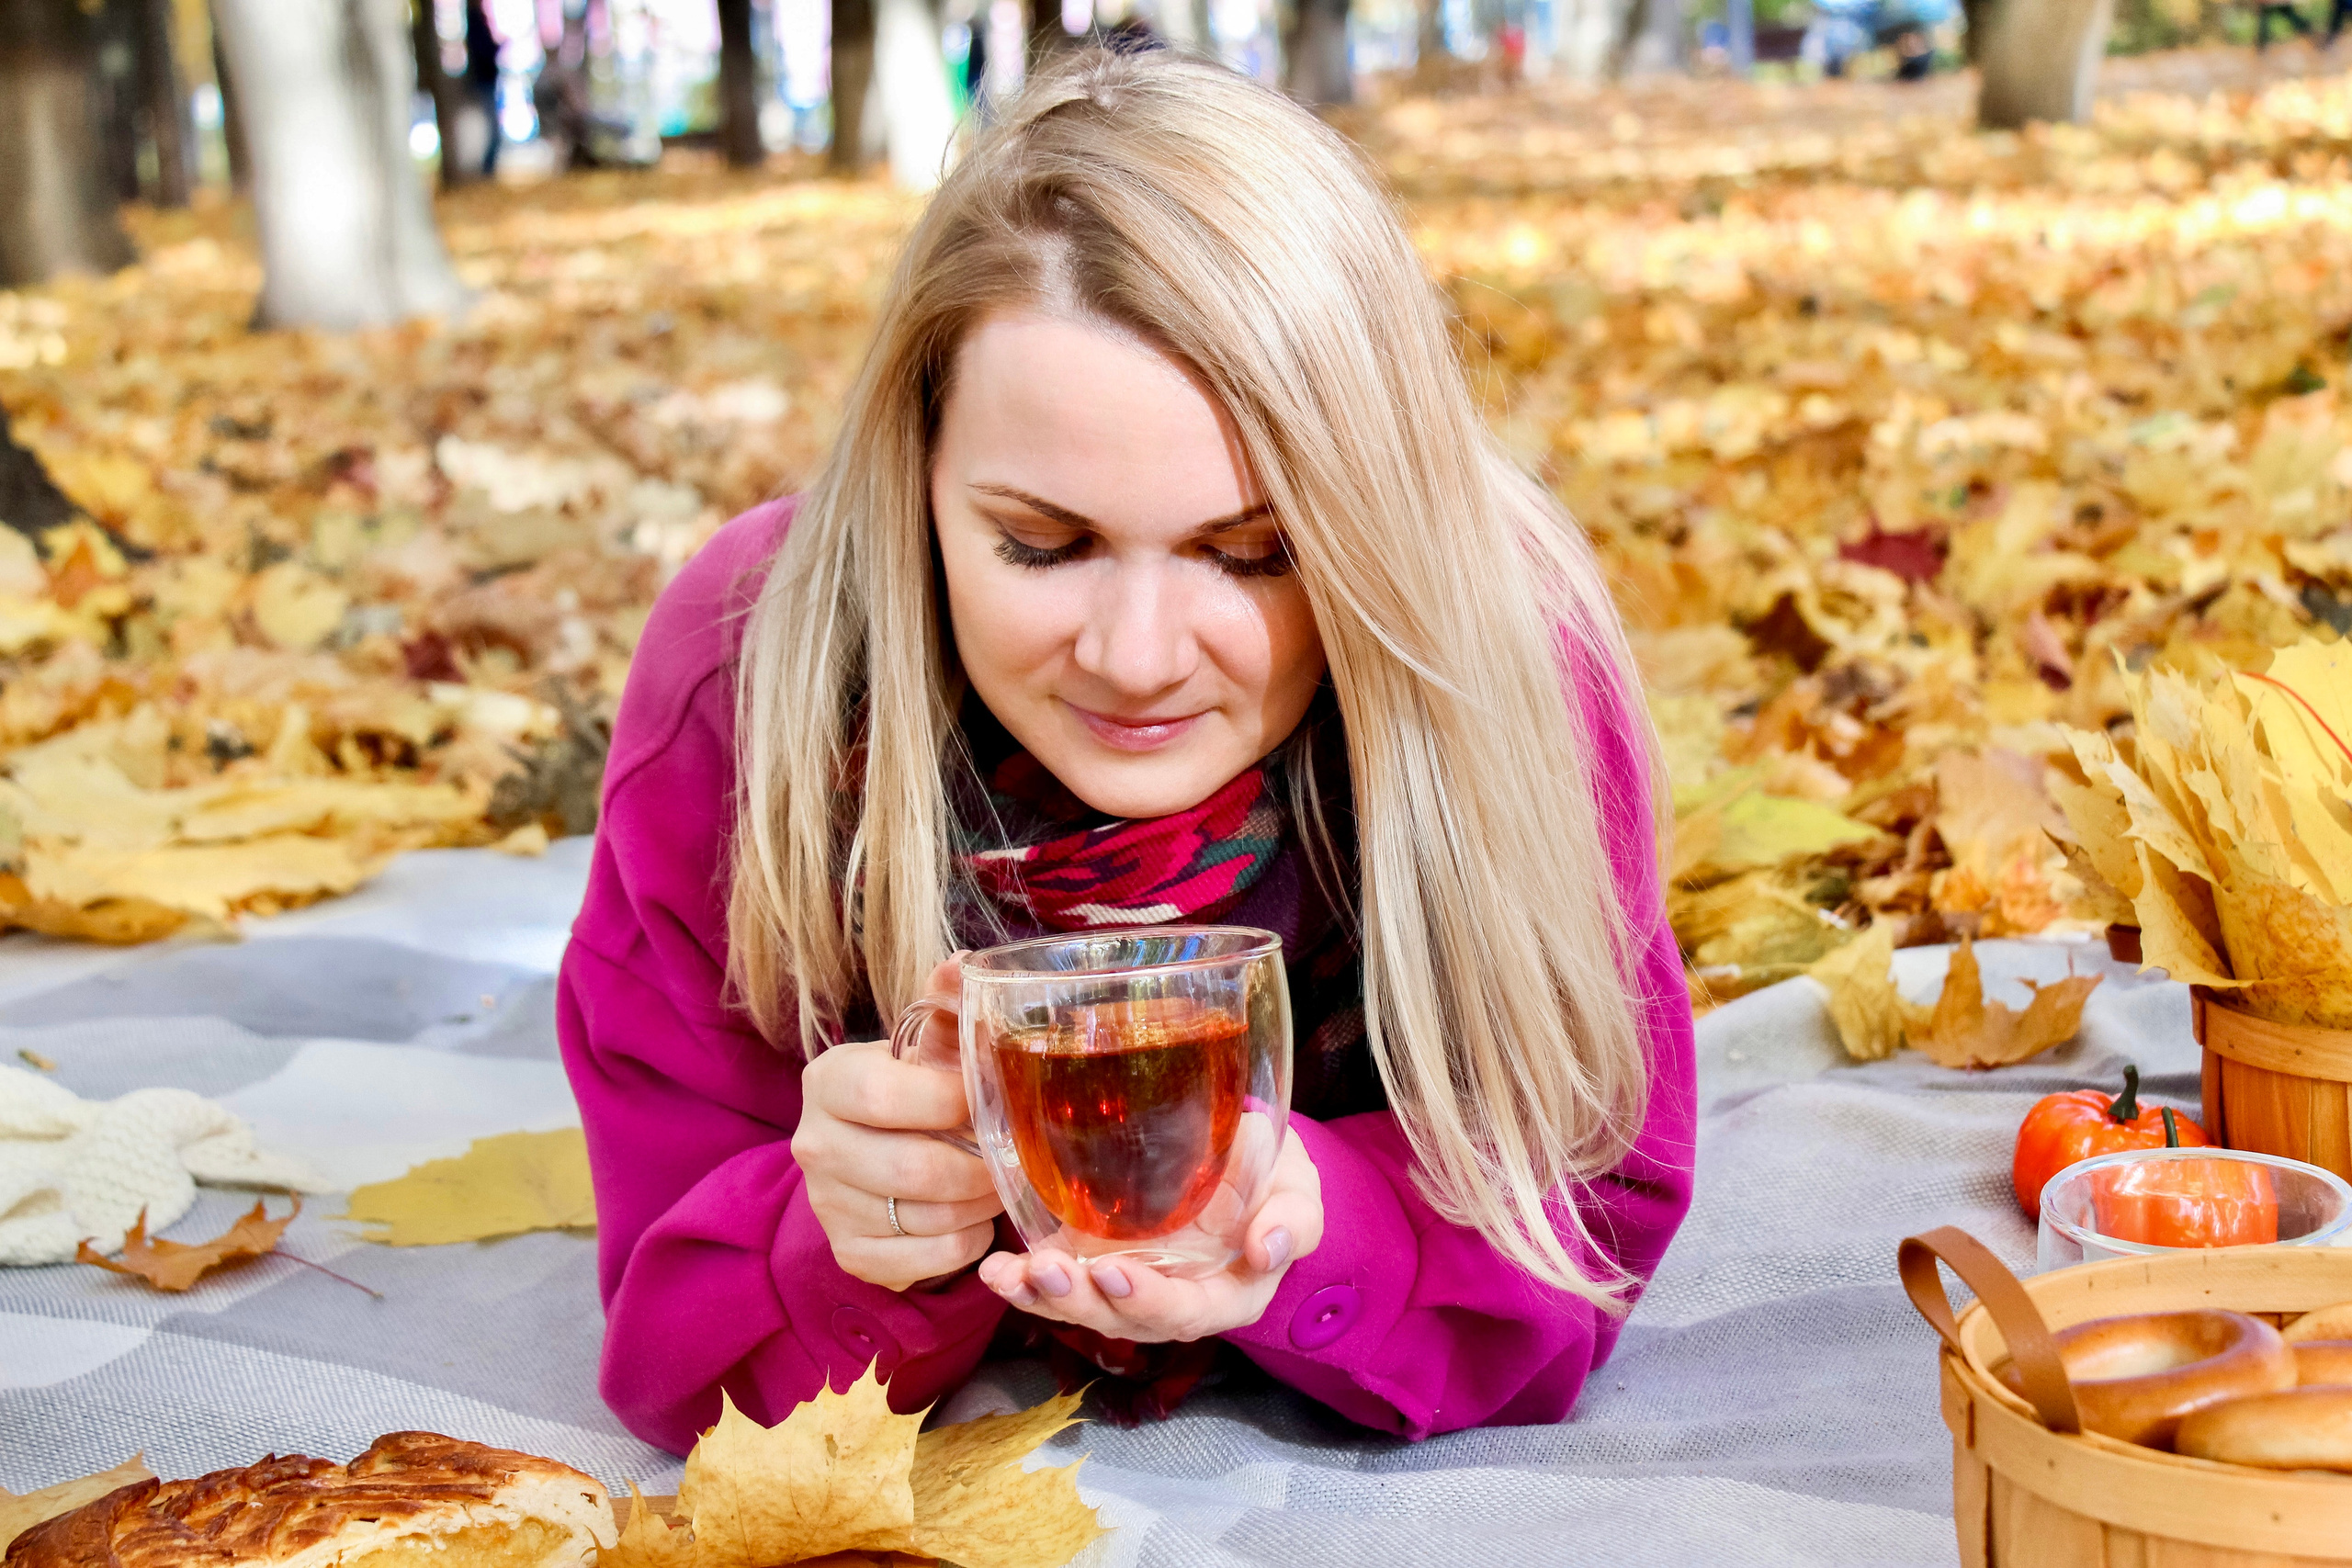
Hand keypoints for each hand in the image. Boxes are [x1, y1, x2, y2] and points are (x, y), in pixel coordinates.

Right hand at [792, 956, 1001, 1291]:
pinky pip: (926, 1261)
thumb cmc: (913, 1089)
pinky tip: (969, 1217)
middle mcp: (814, 1145)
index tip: (987, 1101)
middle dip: (979, 1168)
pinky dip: (963, 1242)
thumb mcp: (927, 1043)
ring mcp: (826, 1206)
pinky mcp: (851, 1253)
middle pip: (911, 1170)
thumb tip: (967, 965)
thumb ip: (948, 1003)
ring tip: (995, 1182)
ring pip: (926, 1219)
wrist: (877, 1152)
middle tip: (1010, 1157)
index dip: (949, 1102)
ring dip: (978, 1204)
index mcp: (829, 1080)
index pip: (884, 1095)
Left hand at [974, 1129, 1322, 1342]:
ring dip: (1043, 1298)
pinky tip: (996, 1269)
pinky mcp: (1092, 1260)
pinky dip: (1022, 1281)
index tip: (1114, 1272)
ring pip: (1083, 1307)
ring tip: (1010, 1275)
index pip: (1185, 1312)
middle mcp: (1171, 1301)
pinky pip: (1055, 1282)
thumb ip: (1292, 1220)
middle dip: (1081, 1302)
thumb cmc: (1272, 1178)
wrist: (1239, 1156)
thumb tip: (1266, 1248)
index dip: (1148, 1301)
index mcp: (1226, 1295)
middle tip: (1048, 1272)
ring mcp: (1128, 1283)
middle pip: (1123, 1318)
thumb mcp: (1297, 1190)